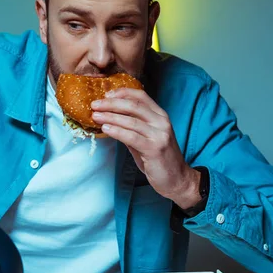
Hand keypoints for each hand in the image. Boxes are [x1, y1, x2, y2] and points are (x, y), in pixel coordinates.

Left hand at [91, 88, 200, 208]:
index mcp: (160, 116)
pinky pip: (131, 137)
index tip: (106, 94)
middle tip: (95, 105)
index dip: (122, 93)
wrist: (177, 179)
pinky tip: (105, 129)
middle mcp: (162, 122)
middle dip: (111, 103)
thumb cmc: (159, 159)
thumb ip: (131, 128)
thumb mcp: (146, 138)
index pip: (141, 96)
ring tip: (95, 116)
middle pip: (133, 105)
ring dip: (110, 117)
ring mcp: (160, 135)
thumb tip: (109, 118)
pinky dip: (116, 131)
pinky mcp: (155, 149)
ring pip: (130, 120)